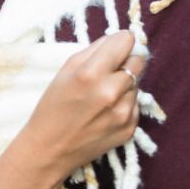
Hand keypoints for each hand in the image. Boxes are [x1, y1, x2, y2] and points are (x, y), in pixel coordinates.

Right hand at [25, 29, 145, 178]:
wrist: (50, 150)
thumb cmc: (53, 106)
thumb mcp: (66, 70)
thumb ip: (96, 50)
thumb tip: (123, 38)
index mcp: (91, 73)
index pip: (126, 41)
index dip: (119, 42)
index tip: (113, 49)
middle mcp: (111, 92)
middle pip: (139, 60)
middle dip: (126, 61)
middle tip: (109, 71)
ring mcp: (123, 112)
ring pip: (137, 83)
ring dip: (124, 85)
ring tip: (102, 96)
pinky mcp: (130, 128)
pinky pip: (135, 104)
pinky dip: (124, 104)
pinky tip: (105, 113)